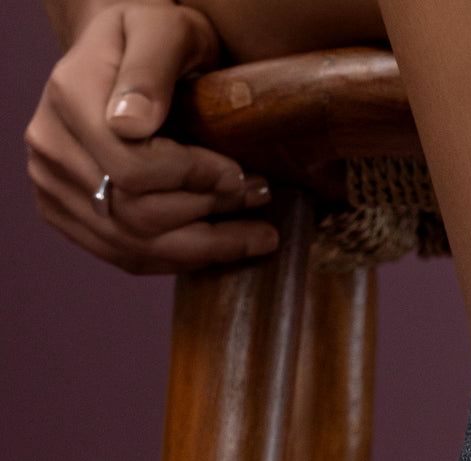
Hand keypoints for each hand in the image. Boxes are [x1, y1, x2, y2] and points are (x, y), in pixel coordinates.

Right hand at [25, 3, 278, 273]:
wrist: (120, 54)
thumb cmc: (150, 36)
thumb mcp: (162, 30)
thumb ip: (150, 70)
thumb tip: (133, 126)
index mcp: (69, 97)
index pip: (133, 170)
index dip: (195, 180)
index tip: (240, 175)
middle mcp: (51, 145)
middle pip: (135, 215)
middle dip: (208, 215)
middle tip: (259, 200)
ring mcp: (53, 184)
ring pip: (133, 246)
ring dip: (203, 248)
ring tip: (253, 234)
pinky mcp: (65, 213)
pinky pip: (125, 257)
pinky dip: (178, 259)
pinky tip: (216, 246)